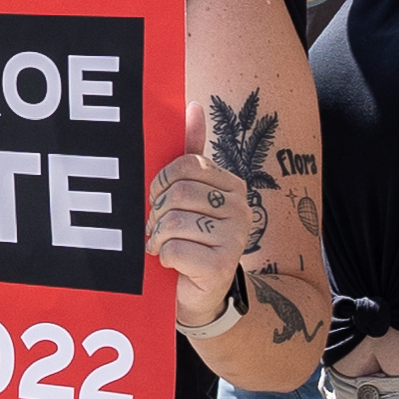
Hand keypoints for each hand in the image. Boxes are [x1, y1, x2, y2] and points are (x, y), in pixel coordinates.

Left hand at [145, 104, 253, 321]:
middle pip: (177, 192)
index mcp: (231, 185)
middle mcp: (241, 208)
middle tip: (160, 228)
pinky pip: (174, 249)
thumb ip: (188, 152)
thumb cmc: (186, 237)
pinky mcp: (223, 266)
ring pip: (173, 221)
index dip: (160, 183)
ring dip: (158, 237)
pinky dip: (163, 257)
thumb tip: (193, 106)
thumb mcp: (185, 194)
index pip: (185, 164)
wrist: (197, 292)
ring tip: (165, 246)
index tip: (160, 200)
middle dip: (157, 213)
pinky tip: (172, 264)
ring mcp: (235, 237)